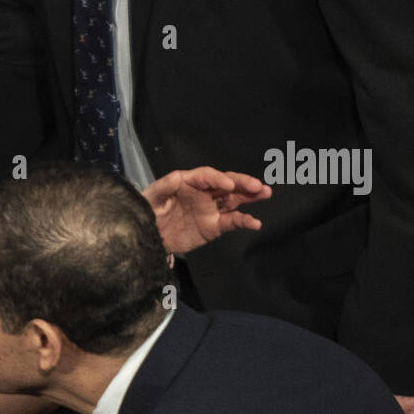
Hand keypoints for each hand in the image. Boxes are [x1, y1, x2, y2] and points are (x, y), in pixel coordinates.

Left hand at [144, 167, 270, 253]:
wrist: (148, 238)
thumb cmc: (147, 212)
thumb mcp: (150, 198)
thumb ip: (162, 187)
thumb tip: (175, 177)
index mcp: (188, 182)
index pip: (206, 176)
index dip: (218, 178)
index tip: (228, 184)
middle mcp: (203, 193)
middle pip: (226, 184)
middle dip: (242, 183)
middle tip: (257, 186)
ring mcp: (210, 209)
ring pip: (234, 199)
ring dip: (250, 196)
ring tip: (265, 193)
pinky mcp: (214, 226)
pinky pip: (232, 222)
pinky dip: (244, 222)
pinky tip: (255, 223)